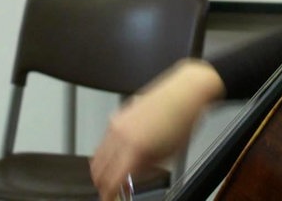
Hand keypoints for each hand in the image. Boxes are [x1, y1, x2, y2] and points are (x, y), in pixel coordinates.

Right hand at [90, 59, 224, 200]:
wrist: (185, 92)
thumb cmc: (183, 119)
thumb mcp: (168, 153)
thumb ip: (144, 168)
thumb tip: (130, 177)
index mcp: (135, 148)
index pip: (111, 180)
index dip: (108, 194)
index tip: (109, 199)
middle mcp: (121, 135)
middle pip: (98, 169)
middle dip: (102, 184)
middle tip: (111, 191)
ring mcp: (116, 123)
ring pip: (97, 155)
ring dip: (101, 169)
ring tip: (112, 176)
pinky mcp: (117, 115)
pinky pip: (103, 140)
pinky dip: (105, 153)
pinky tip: (116, 157)